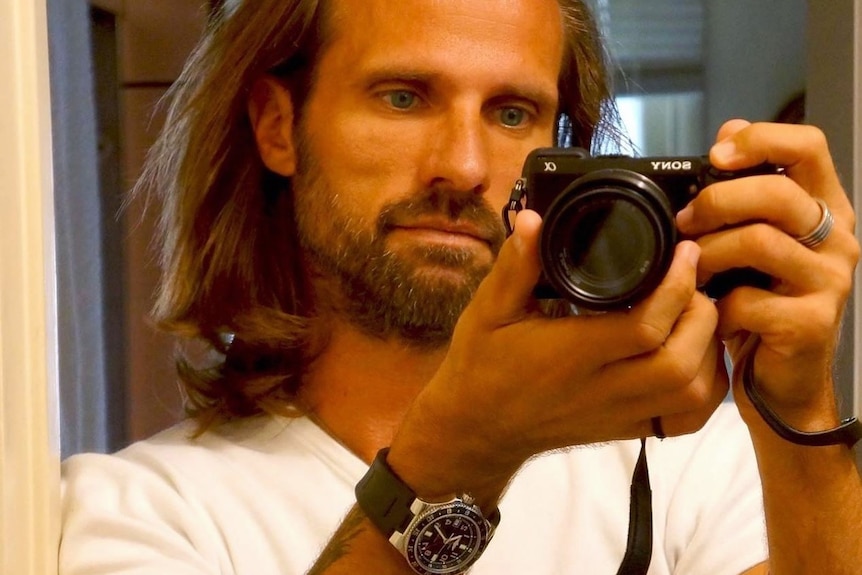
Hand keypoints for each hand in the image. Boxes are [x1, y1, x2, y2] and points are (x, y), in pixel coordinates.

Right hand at [389, 209, 726, 505]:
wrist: (478, 428)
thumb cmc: (482, 364)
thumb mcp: (488, 310)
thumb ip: (514, 267)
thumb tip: (533, 219)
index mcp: (569, 354)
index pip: (644, 328)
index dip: (676, 288)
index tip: (683, 252)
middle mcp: (601, 389)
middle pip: (680, 363)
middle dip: (702, 315)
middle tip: (695, 280)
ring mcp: (618, 414)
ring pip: (690, 394)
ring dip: (709, 349)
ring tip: (697, 313)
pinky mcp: (627, 429)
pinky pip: (685, 419)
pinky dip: (707, 388)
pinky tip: (698, 357)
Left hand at [676, 120, 858, 431]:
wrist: (781, 381)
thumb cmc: (761, 305)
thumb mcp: (753, 243)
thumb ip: (746, 194)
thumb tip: (726, 133)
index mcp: (825, 209)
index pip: (810, 146)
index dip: (761, 138)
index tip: (716, 154)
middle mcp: (838, 240)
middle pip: (779, 193)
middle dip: (718, 202)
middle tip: (686, 222)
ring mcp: (831, 282)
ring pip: (760, 242)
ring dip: (710, 254)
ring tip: (692, 269)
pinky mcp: (812, 324)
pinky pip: (749, 299)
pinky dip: (717, 306)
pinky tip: (712, 313)